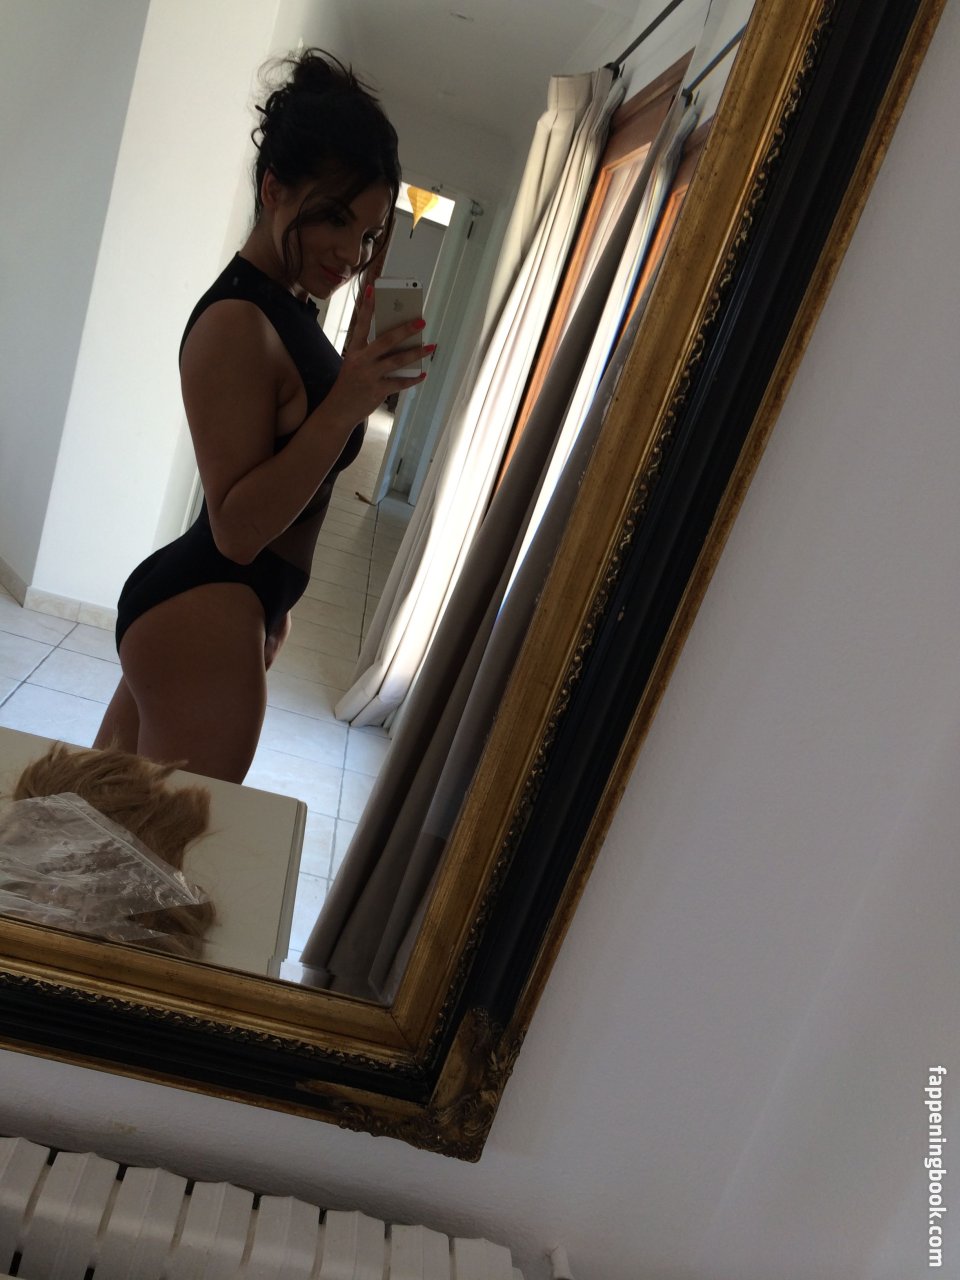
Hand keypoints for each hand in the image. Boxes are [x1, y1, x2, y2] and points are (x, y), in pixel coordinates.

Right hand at [324, 286, 433, 425]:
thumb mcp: (354, 364)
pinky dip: (412, 379)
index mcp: (354, 351)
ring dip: (417, 353)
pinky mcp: (377, 390)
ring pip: (397, 360)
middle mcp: (362, 361)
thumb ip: (372, 353)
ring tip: (430, 347)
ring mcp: (370, 376)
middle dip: (405, 329)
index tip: (373, 289)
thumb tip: (399, 343)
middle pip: (386, 340)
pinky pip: (400, 382)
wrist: (338, 410)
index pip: (361, 324)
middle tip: (421, 321)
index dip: (367, 306)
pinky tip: (422, 374)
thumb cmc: (349, 384)